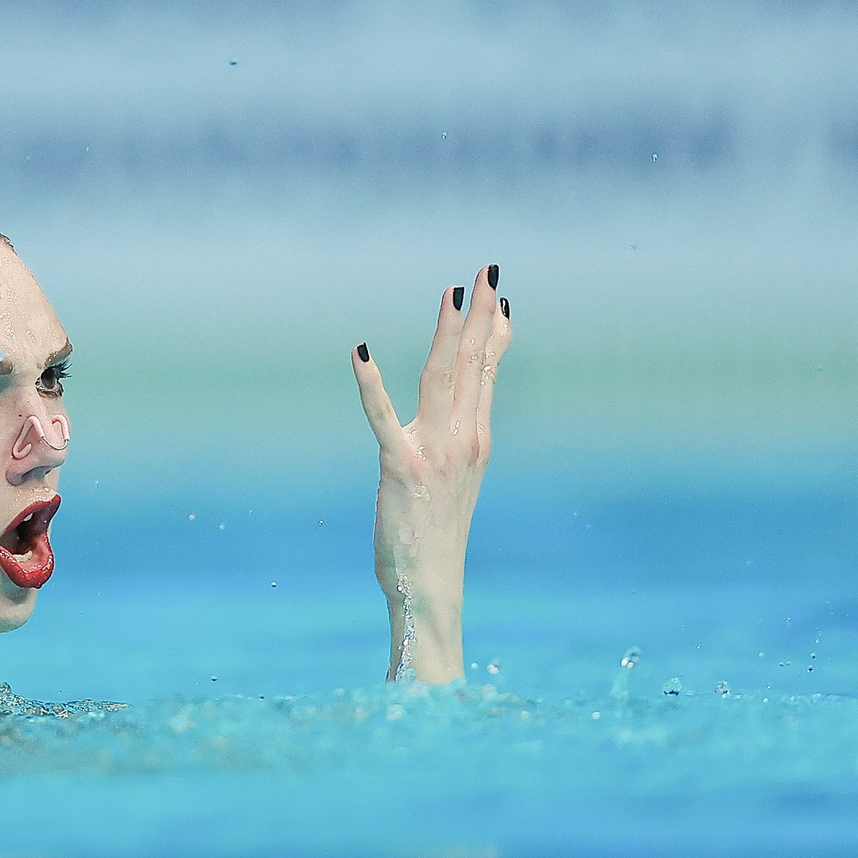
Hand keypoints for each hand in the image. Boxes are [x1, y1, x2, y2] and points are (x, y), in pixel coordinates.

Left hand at [351, 263, 510, 682]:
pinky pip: (384, 419)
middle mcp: (464, 440)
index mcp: (476, 440)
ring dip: (447, 332)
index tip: (499, 296)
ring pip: (443, 379)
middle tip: (486, 271)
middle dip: (480, 314)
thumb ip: (457, 437)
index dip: (493, 332)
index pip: (488, 373)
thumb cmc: (435, 533)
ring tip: (451, 293)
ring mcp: (435, 452)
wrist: (431, 585)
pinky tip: (359, 354)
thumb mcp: (455, 476)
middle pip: (473, 365)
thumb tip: (460, 407)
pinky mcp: (401, 468)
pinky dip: (370, 385)